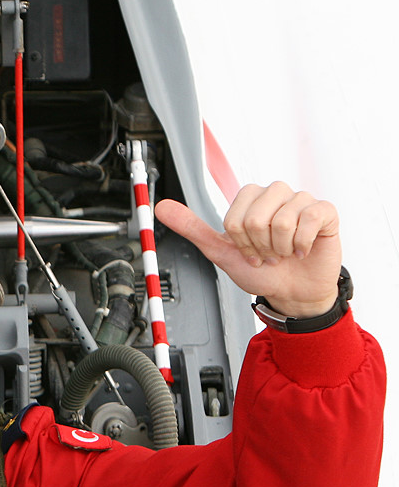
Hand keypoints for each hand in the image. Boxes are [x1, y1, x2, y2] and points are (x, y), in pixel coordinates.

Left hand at [155, 181, 341, 317]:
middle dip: (258, 246)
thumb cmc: (260, 271)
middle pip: (256, 217)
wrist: (291, 292)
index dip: (240, 242)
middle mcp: (275, 193)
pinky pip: (310, 219)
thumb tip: (161, 206)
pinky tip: (303, 249)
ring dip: (280, 248)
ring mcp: (301, 200)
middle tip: (268, 254)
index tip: (249, 251)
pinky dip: (302, 243)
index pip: (235, 217)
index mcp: (249, 199)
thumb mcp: (220, 251)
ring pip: (282, 220)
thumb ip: (192, 228)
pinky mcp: (325, 211)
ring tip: (284, 252)